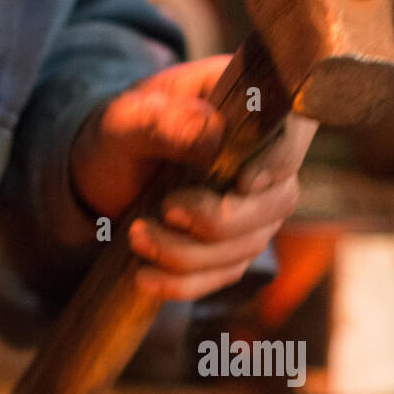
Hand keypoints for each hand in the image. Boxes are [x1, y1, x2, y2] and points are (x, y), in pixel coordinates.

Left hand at [69, 54, 315, 300]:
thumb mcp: (127, 120)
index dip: (278, 163)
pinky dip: (183, 282)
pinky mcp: (229, 248)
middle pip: (277, 202)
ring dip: (188, 253)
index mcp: (248, 110)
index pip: (292, 135)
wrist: (101, 177)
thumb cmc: (119, 135)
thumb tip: (212, 133)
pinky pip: (222, 275)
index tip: (244, 182)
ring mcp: (252, 209)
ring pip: (247, 246)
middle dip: (219, 219)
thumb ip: (165, 120)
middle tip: (167, 209)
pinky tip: (143, 276)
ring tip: (136, 235)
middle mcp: (263, 162)